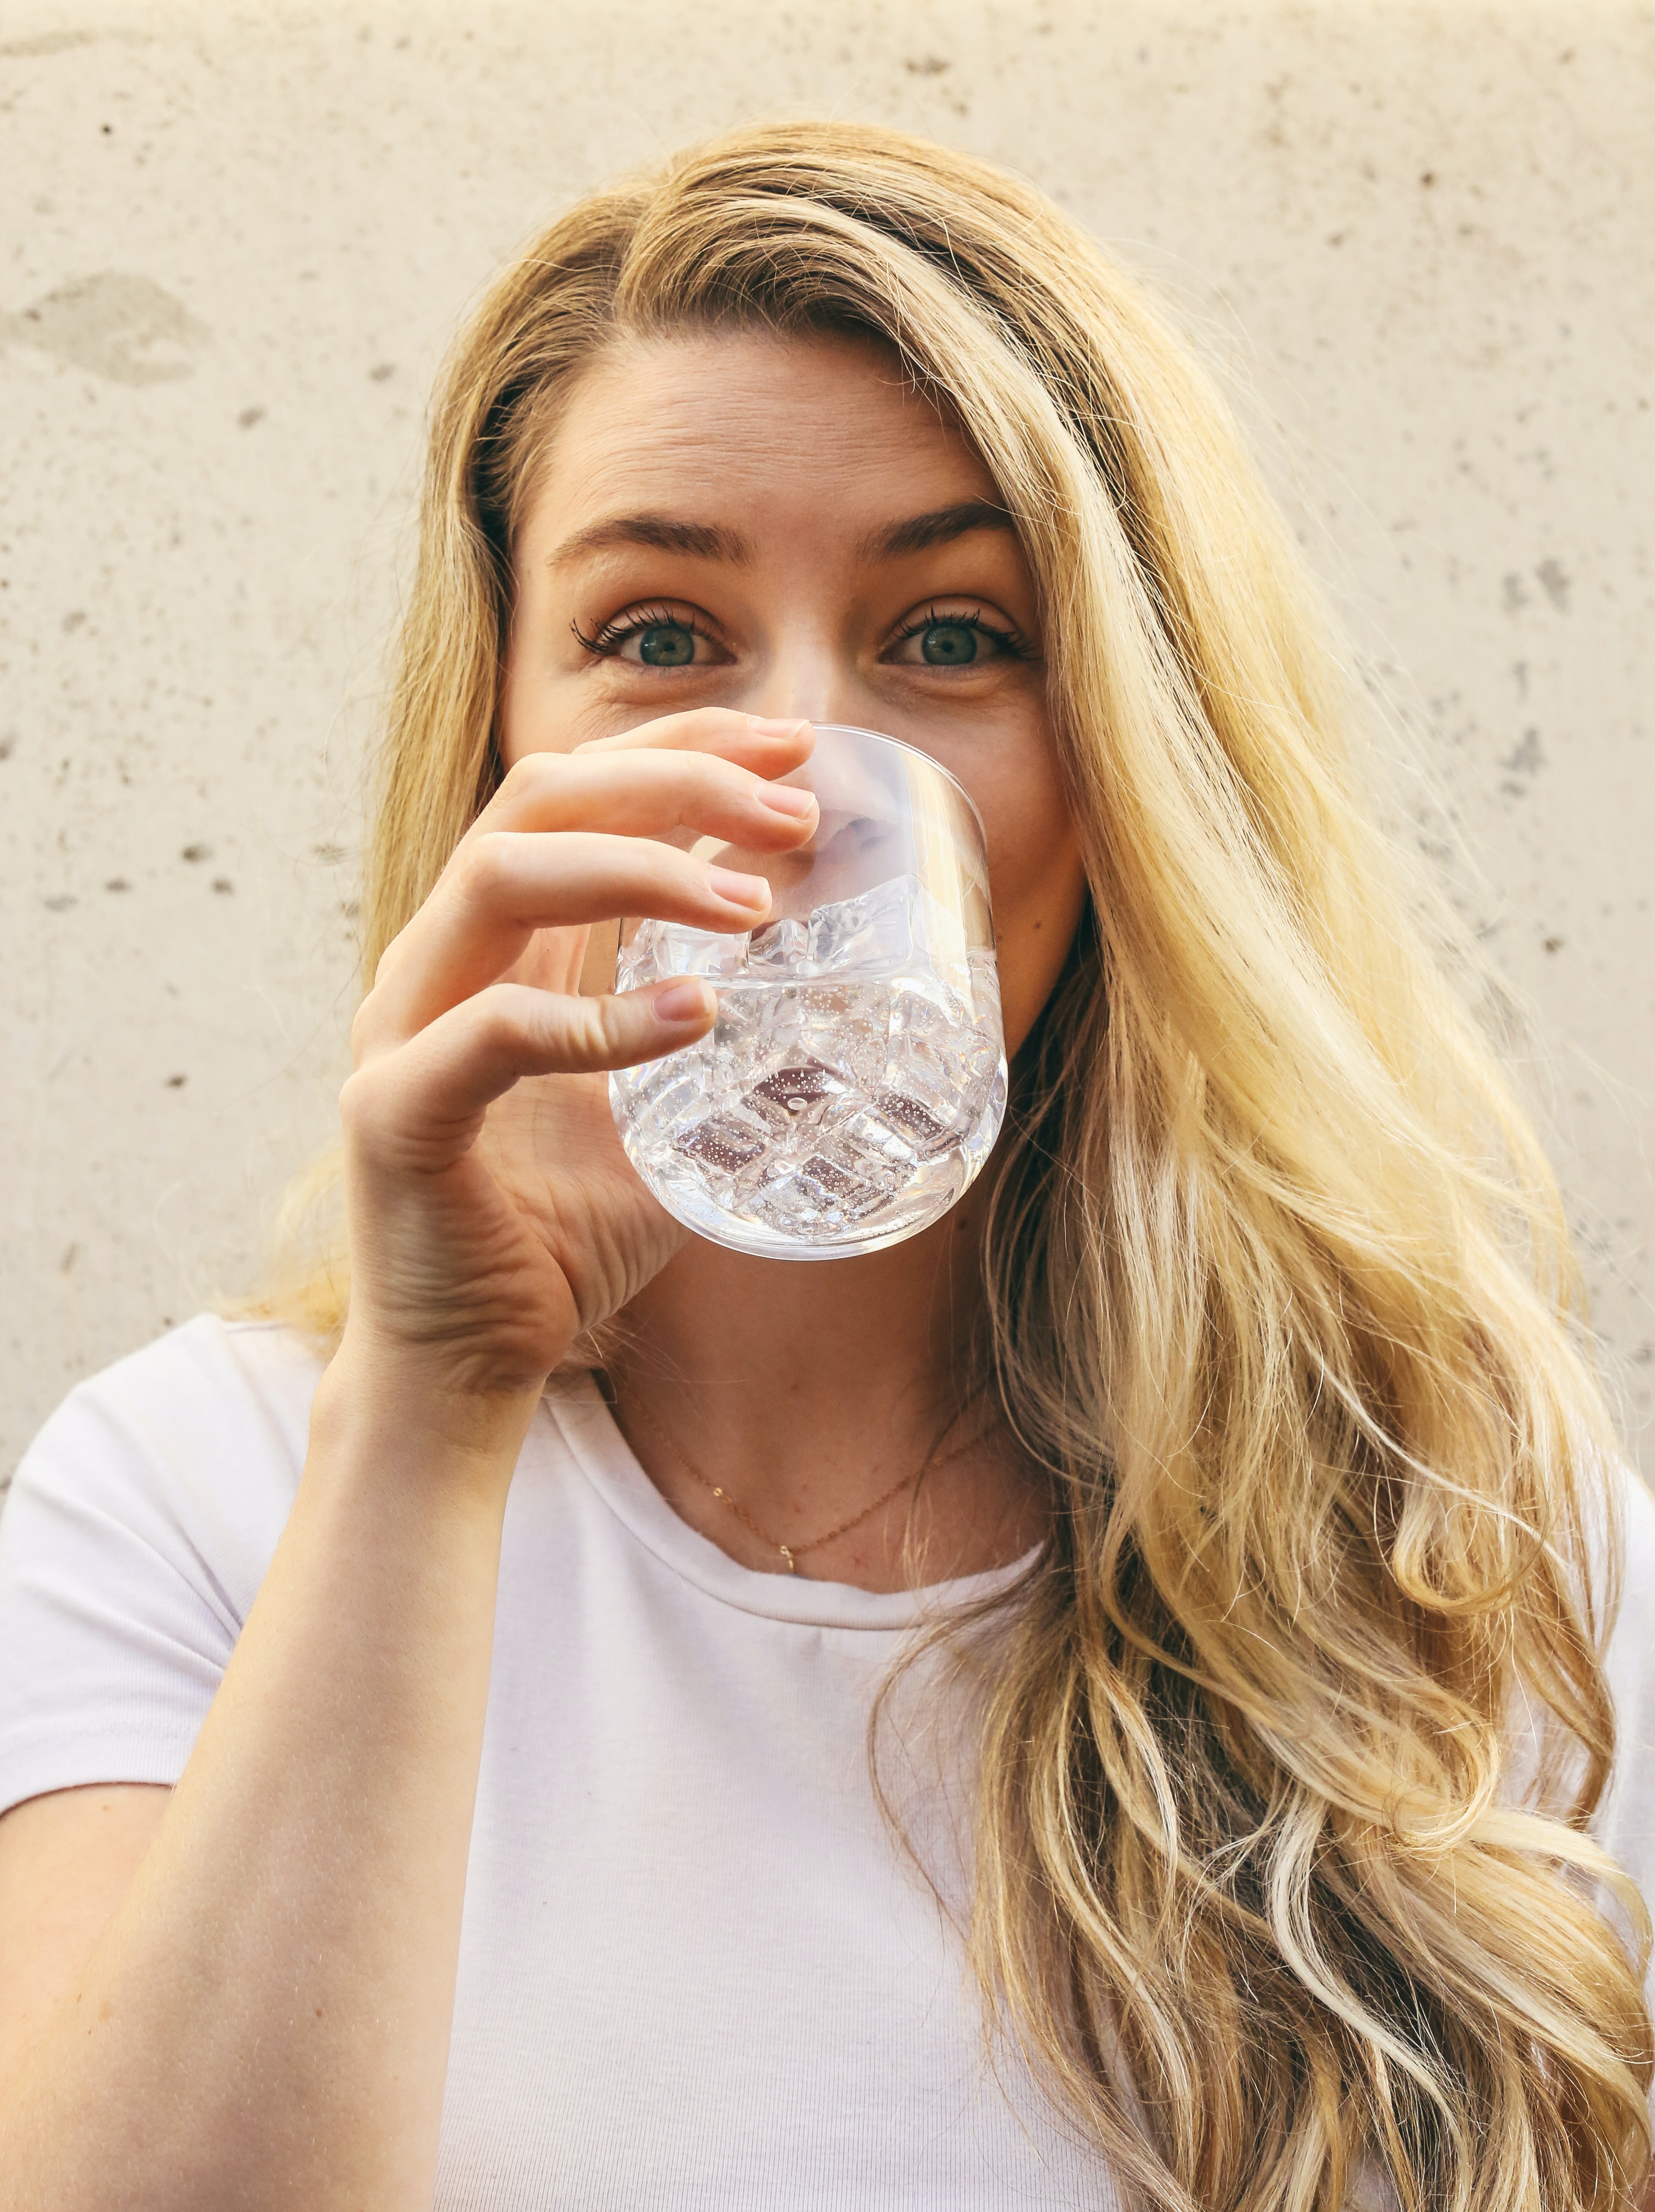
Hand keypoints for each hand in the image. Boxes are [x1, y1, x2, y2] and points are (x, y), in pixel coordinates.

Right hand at [333, 710, 815, 1409]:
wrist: (470, 1365)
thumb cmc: (560, 1237)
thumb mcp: (656, 1117)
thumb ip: (707, 1046)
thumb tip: (832, 1005)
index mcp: (493, 948)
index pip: (574, 792)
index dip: (680, 747)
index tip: (792, 748)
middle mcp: (438, 964)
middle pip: (537, 800)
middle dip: (673, 781)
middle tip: (793, 811)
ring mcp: (403, 1030)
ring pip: (501, 878)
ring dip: (639, 869)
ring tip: (754, 906)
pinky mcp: (395, 1113)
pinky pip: (494, 1033)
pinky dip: (599, 1018)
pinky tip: (695, 1016)